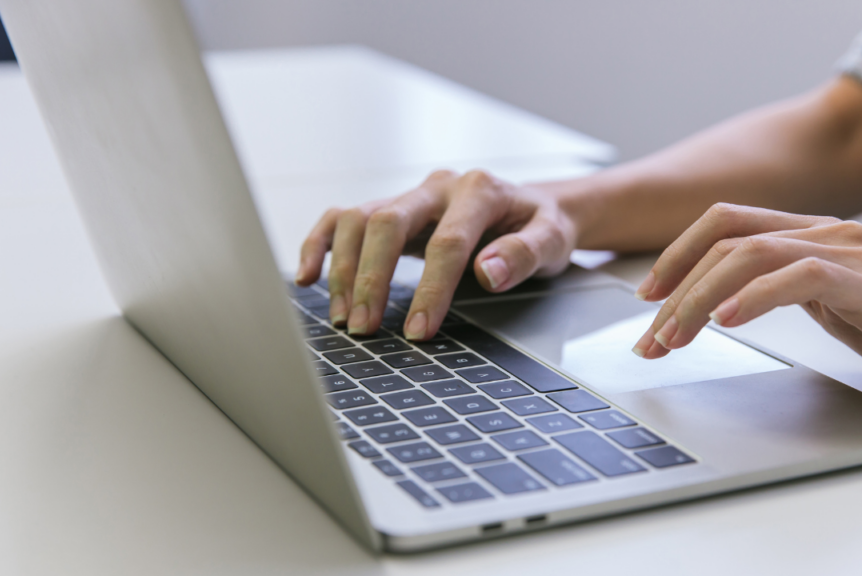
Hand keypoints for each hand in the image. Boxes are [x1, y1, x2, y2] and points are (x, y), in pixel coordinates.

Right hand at [296, 170, 577, 339]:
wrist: (531, 208)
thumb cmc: (541, 227)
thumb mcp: (554, 239)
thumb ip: (526, 253)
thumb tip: (489, 272)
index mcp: (479, 190)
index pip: (447, 241)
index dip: (431, 288)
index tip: (418, 330)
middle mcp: (438, 187)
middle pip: (388, 221)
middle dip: (373, 278)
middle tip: (365, 329)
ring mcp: (410, 196)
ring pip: (358, 219)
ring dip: (344, 270)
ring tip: (346, 318)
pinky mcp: (391, 209)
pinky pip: (343, 218)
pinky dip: (320, 245)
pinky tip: (307, 277)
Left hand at [632, 203, 861, 408]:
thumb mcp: (832, 304)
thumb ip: (786, 288)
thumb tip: (723, 301)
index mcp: (815, 232)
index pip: (727, 222)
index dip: (677, 254)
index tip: (646, 297)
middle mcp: (831, 232)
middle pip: (727, 239)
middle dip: (676, 288)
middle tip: (649, 338)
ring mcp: (855, 254)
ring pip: (752, 254)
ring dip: (700, 298)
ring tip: (674, 337)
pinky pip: (802, 277)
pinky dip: (757, 296)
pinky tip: (728, 320)